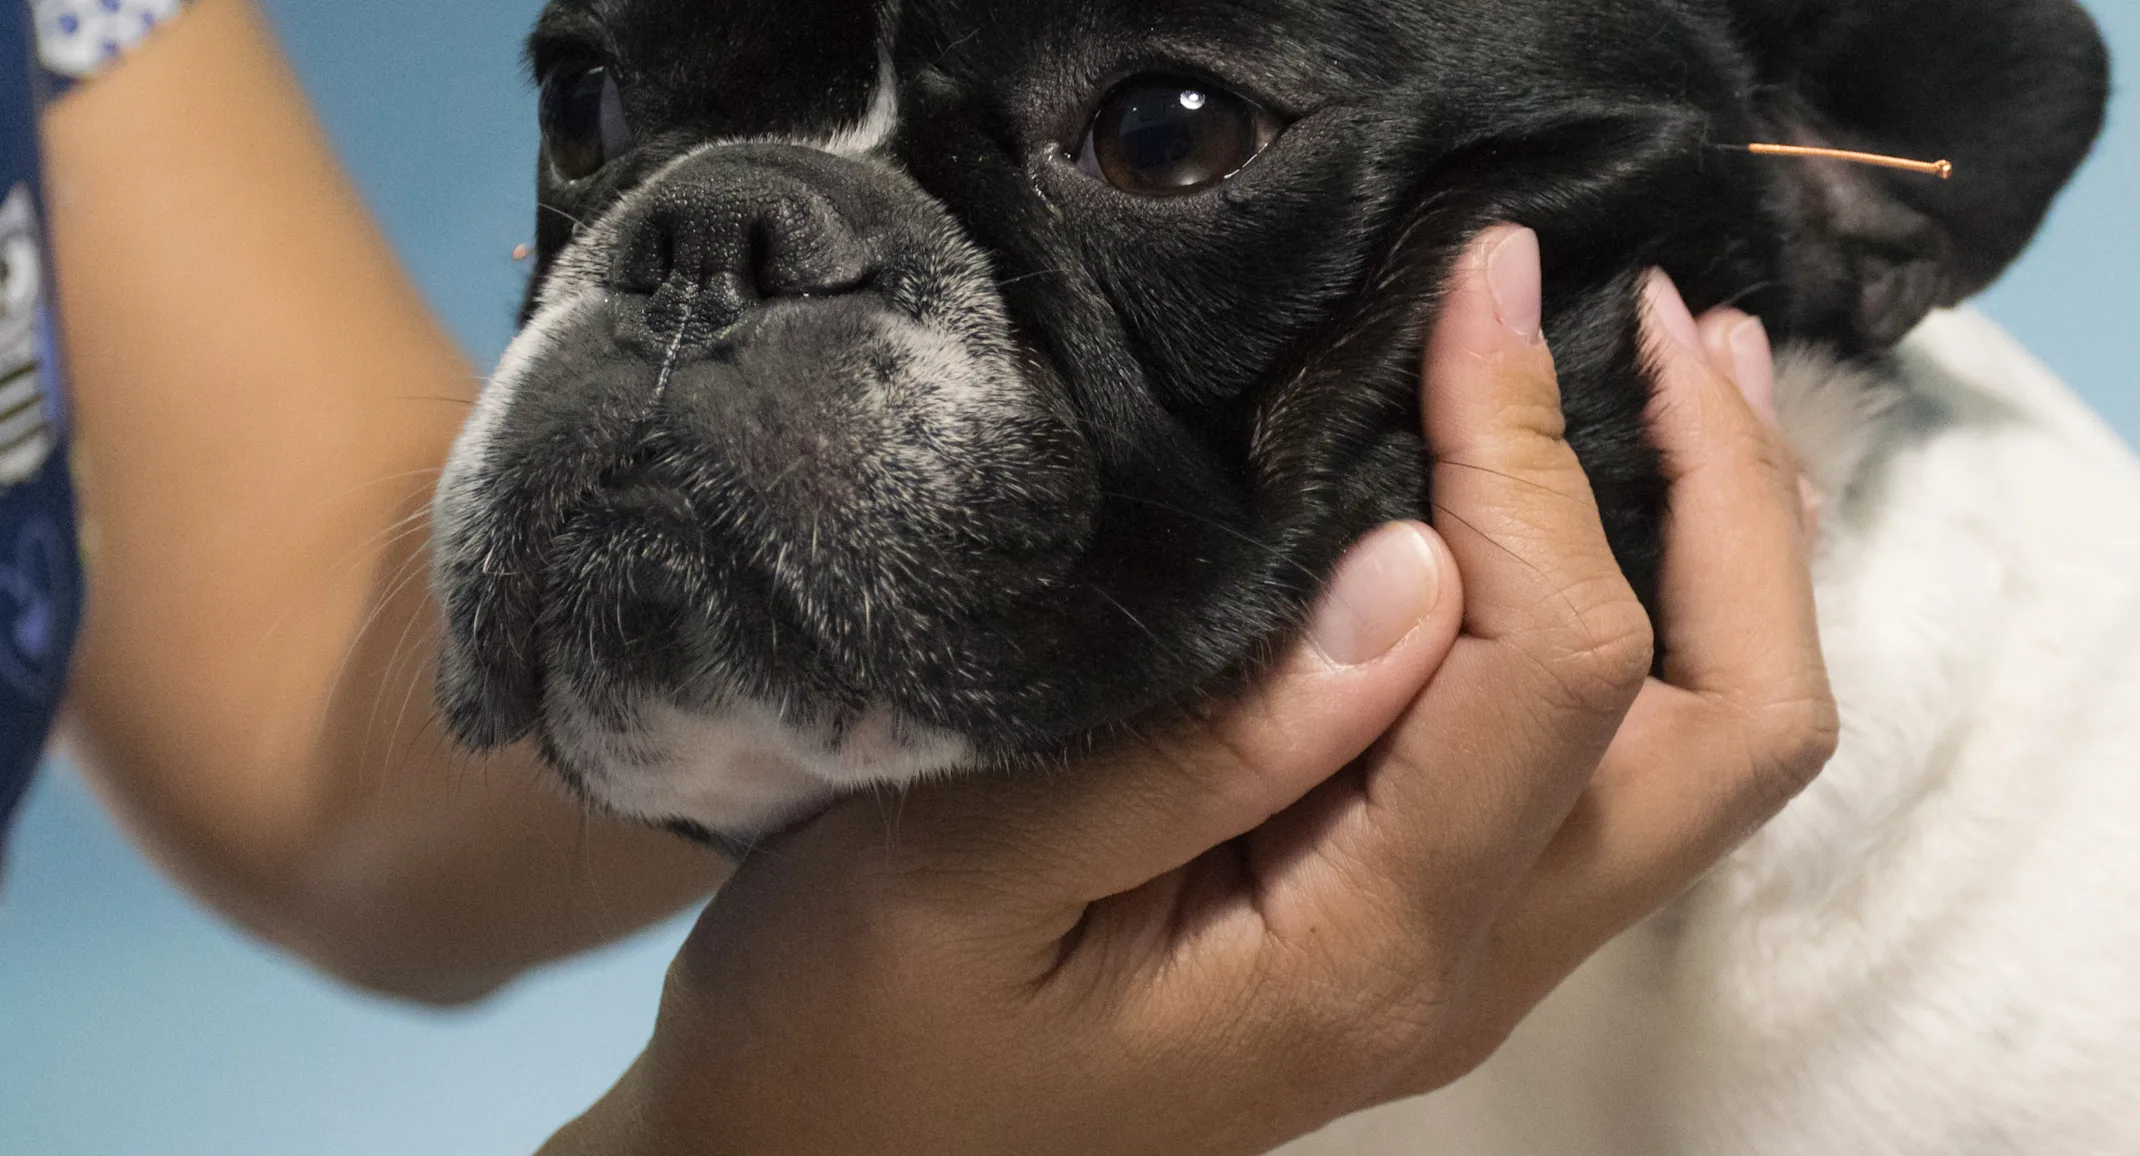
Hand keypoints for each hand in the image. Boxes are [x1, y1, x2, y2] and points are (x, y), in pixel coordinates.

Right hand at [541, 227, 1837, 1155]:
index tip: (1473, 286)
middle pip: (1731, 730)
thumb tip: (1416, 568)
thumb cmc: (857, 1031)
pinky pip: (1618, 767)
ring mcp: (1467, 961)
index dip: (1536, 456)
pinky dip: (1651, 615)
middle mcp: (1466, 968)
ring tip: (1682, 369)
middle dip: (1731, 501)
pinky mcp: (1429, 930)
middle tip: (1657, 312)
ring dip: (1726, 554)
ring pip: (1709, 756)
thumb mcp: (966, 876)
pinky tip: (1591, 506)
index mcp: (1361, 949)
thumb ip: (1202, 746)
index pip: (1555, 672)